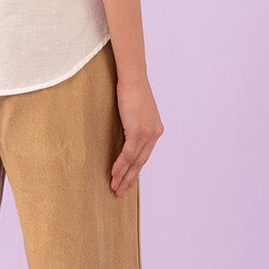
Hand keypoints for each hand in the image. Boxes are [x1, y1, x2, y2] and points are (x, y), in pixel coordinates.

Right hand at [110, 75, 163, 194]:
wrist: (133, 78)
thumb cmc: (131, 90)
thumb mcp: (135, 111)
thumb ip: (134, 124)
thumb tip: (126, 131)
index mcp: (155, 130)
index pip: (145, 156)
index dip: (136, 170)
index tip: (129, 181)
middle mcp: (154, 134)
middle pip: (141, 162)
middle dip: (129, 178)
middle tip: (120, 190)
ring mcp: (147, 134)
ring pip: (134, 161)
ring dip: (123, 176)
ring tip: (115, 187)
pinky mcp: (138, 131)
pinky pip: (128, 154)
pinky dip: (120, 165)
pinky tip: (113, 174)